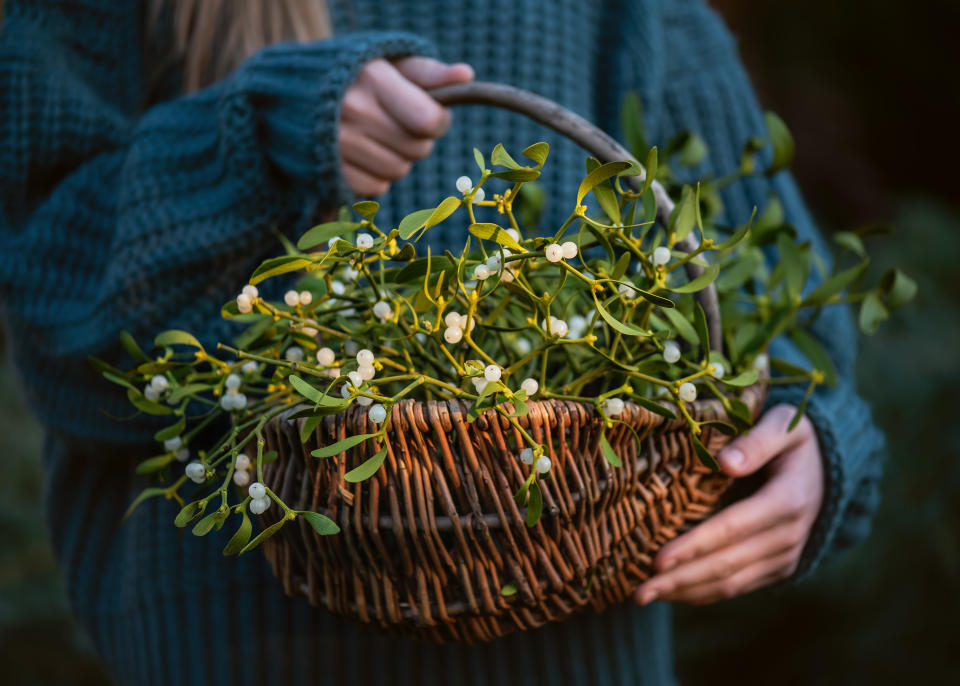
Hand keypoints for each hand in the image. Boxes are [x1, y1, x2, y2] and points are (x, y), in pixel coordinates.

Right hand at [339, 56, 473, 196]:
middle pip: (417, 150)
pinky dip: (376, 175)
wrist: (291, 90)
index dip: (438, 122)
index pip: (428, 121)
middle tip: (398, 123)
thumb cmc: (355, 74)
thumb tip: (466, 75)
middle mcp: (352, 111)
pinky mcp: (328, 169)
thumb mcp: (390, 62)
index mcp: (372, 78)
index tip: (430, 114)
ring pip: (399, 171)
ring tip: (379, 137)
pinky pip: (376, 187)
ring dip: (398, 159)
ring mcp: (336, 143)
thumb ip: (428, 72)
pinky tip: (363, 154)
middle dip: (417, 139)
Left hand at [634, 404, 823, 605]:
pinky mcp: (778, 567)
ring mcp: (784, 556)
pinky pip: (738, 586)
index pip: (732, 528)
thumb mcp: (783, 426)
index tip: (658, 560)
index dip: (694, 546)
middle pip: (726, 565)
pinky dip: (703, 593)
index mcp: (787, 500)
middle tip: (637, 592)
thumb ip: (757, 441)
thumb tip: (726, 462)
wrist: (830, 467)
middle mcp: (788, 536)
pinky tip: (672, 593)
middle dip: (679, 580)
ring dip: (686, 593)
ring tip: (644, 595)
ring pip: (730, 584)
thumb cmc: (794, 439)